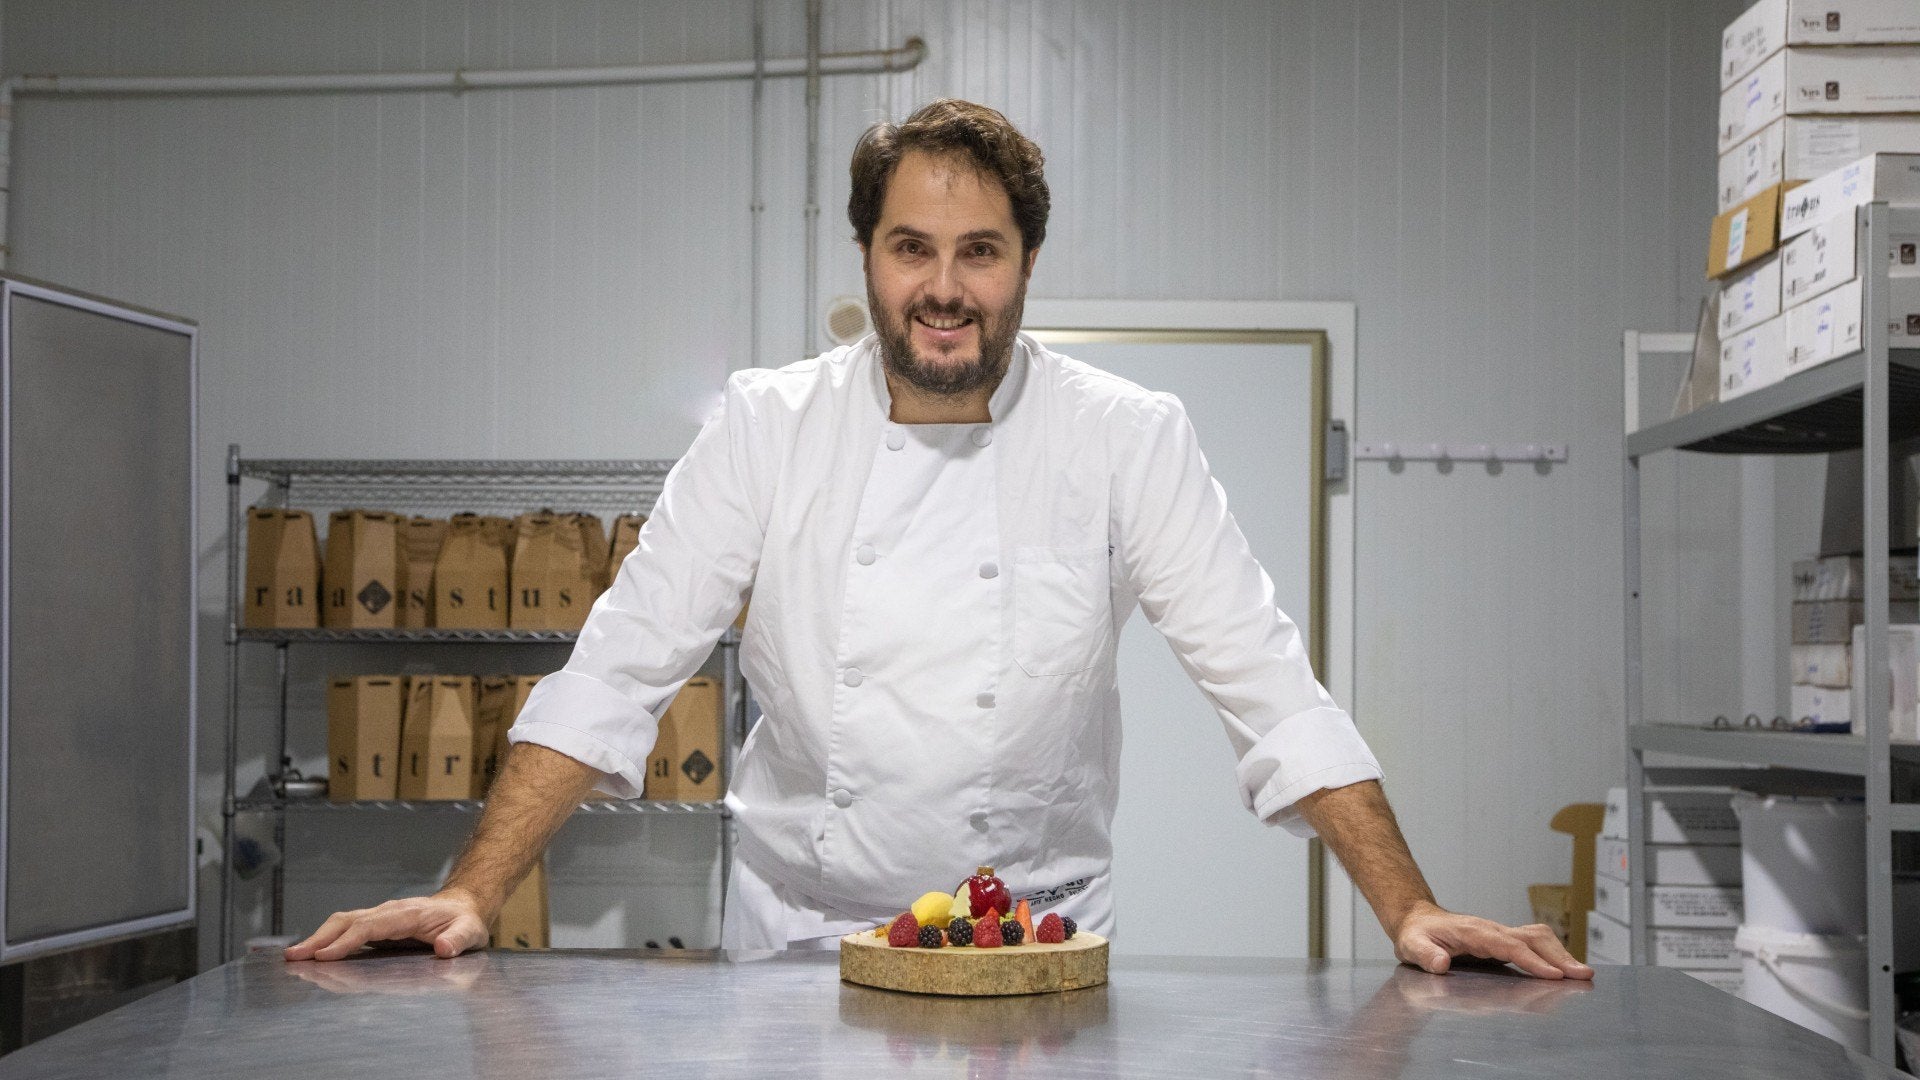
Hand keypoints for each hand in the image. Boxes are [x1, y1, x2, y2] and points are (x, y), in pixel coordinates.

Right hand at [283, 888, 490, 961]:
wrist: (465, 907)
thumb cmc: (466, 921)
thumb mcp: (470, 932)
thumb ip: (458, 940)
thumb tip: (442, 948)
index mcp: (408, 914)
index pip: (370, 926)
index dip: (346, 940)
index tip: (323, 956)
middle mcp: (389, 912)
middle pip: (347, 920)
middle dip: (319, 938)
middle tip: (293, 957)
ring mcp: (381, 916)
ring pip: (343, 922)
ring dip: (318, 938)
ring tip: (293, 957)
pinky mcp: (377, 925)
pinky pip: (347, 929)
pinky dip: (327, 939)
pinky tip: (313, 955)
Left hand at [1390, 901, 1593, 980]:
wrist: (1417, 920)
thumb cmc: (1416, 935)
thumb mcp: (1411, 945)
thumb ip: (1425, 954)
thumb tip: (1442, 963)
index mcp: (1474, 932)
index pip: (1509, 946)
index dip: (1532, 960)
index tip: (1554, 975)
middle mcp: (1492, 930)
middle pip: (1533, 938)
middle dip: (1559, 956)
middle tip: (1583, 975)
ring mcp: (1500, 934)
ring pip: (1538, 938)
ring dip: (1561, 954)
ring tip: (1583, 975)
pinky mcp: (1504, 941)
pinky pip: (1534, 944)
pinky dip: (1553, 955)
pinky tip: (1565, 971)